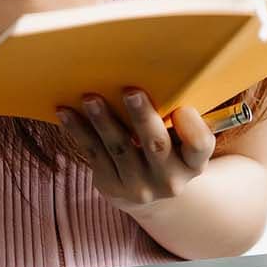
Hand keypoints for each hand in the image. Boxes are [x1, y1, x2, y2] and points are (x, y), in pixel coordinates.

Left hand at [57, 88, 213, 211]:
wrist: (150, 193)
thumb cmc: (168, 149)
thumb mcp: (182, 141)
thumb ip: (178, 119)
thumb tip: (158, 73)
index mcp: (194, 162)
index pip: (201, 145)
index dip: (193, 127)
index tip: (182, 108)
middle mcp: (170, 179)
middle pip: (156, 145)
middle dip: (143, 118)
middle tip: (131, 91)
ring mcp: (139, 186)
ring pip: (119, 148)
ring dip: (103, 120)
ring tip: (90, 97)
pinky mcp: (111, 185)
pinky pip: (93, 153)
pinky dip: (79, 131)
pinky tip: (66, 112)